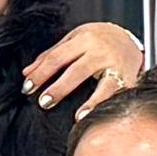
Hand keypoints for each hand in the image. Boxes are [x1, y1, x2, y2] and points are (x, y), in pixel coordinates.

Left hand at [23, 21, 145, 110]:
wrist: (128, 38)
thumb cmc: (97, 40)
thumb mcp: (73, 40)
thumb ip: (51, 55)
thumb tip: (27, 73)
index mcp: (83, 39)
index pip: (57, 57)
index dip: (41, 73)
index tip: (27, 88)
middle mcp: (101, 51)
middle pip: (77, 71)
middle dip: (60, 88)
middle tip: (44, 103)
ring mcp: (116, 65)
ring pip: (103, 84)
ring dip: (92, 102)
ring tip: (78, 116)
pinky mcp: (129, 78)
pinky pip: (119, 95)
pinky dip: (110, 106)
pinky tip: (100, 117)